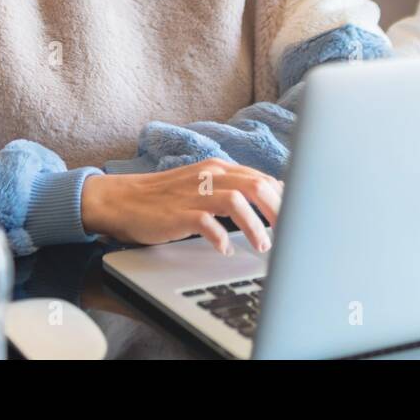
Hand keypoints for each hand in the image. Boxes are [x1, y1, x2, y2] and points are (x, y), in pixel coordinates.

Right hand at [81, 159, 281, 254]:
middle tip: (290, 234)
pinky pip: (206, 223)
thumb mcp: (202, 186)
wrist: (121, 200)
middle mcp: (209, 175)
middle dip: (279, 211)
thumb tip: (272, 202)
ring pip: (237, 201)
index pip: (262, 178)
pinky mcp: (178, 213)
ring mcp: (193, 193)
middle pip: (256, 185)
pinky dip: (220, 238)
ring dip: (255, 226)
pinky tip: (225, 250)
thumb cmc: (165, 198)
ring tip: (263, 246)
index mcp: (218, 168)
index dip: (284, 199)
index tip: (298, 219)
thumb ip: (232, 189)